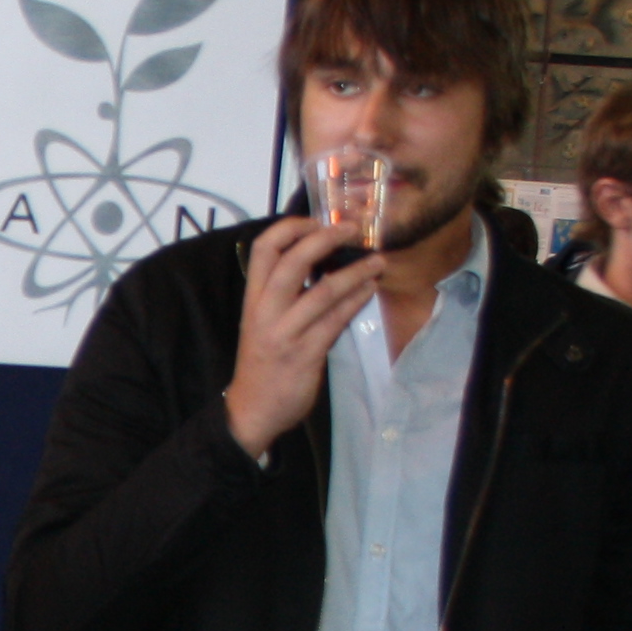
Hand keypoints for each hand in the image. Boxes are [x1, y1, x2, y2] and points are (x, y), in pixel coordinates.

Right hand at [224, 215, 384, 457]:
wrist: (253, 409)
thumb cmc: (262, 360)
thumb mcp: (263, 320)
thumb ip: (284, 292)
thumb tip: (321, 259)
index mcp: (253, 298)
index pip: (265, 248)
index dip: (292, 227)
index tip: (318, 221)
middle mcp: (265, 311)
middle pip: (292, 262)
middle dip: (325, 239)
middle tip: (353, 229)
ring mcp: (285, 333)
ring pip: (322, 292)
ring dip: (354, 272)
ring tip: (378, 261)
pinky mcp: (305, 354)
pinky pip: (336, 321)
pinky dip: (356, 300)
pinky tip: (370, 289)